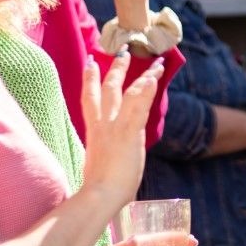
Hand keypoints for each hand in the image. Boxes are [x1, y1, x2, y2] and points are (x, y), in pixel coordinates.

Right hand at [79, 54, 161, 204]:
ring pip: (128, 92)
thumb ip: (102, 150)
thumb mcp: (97, 162)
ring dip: (143, 75)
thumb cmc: (98, 187)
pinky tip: (154, 78)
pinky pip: (138, 107)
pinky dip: (146, 91)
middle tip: (123, 51)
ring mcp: (115, 127)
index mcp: (94, 131)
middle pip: (108, 88)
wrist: (99, 194)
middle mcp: (103, 124)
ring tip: (155, 62)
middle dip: (116, 68)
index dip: (90, 79)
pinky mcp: (128, 133)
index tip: (91, 62)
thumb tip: (104, 154)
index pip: (90, 99)